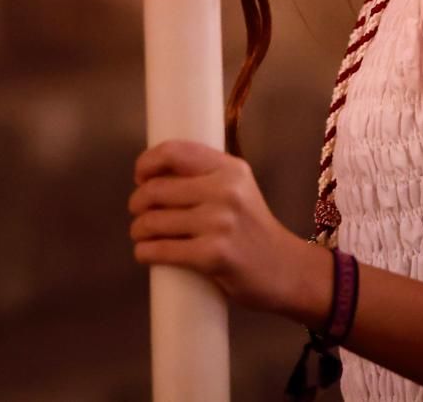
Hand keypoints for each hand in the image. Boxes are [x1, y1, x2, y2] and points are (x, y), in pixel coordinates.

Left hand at [127, 139, 311, 316]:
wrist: (285, 269)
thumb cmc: (253, 229)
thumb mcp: (239, 190)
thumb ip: (206, 178)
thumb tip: (154, 176)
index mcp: (230, 169)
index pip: (175, 152)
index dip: (147, 163)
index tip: (141, 177)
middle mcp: (225, 190)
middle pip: (155, 190)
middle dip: (137, 203)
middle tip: (139, 213)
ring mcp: (219, 223)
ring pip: (152, 222)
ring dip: (138, 231)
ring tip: (142, 235)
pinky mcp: (212, 255)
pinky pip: (161, 250)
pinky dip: (145, 253)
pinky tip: (146, 253)